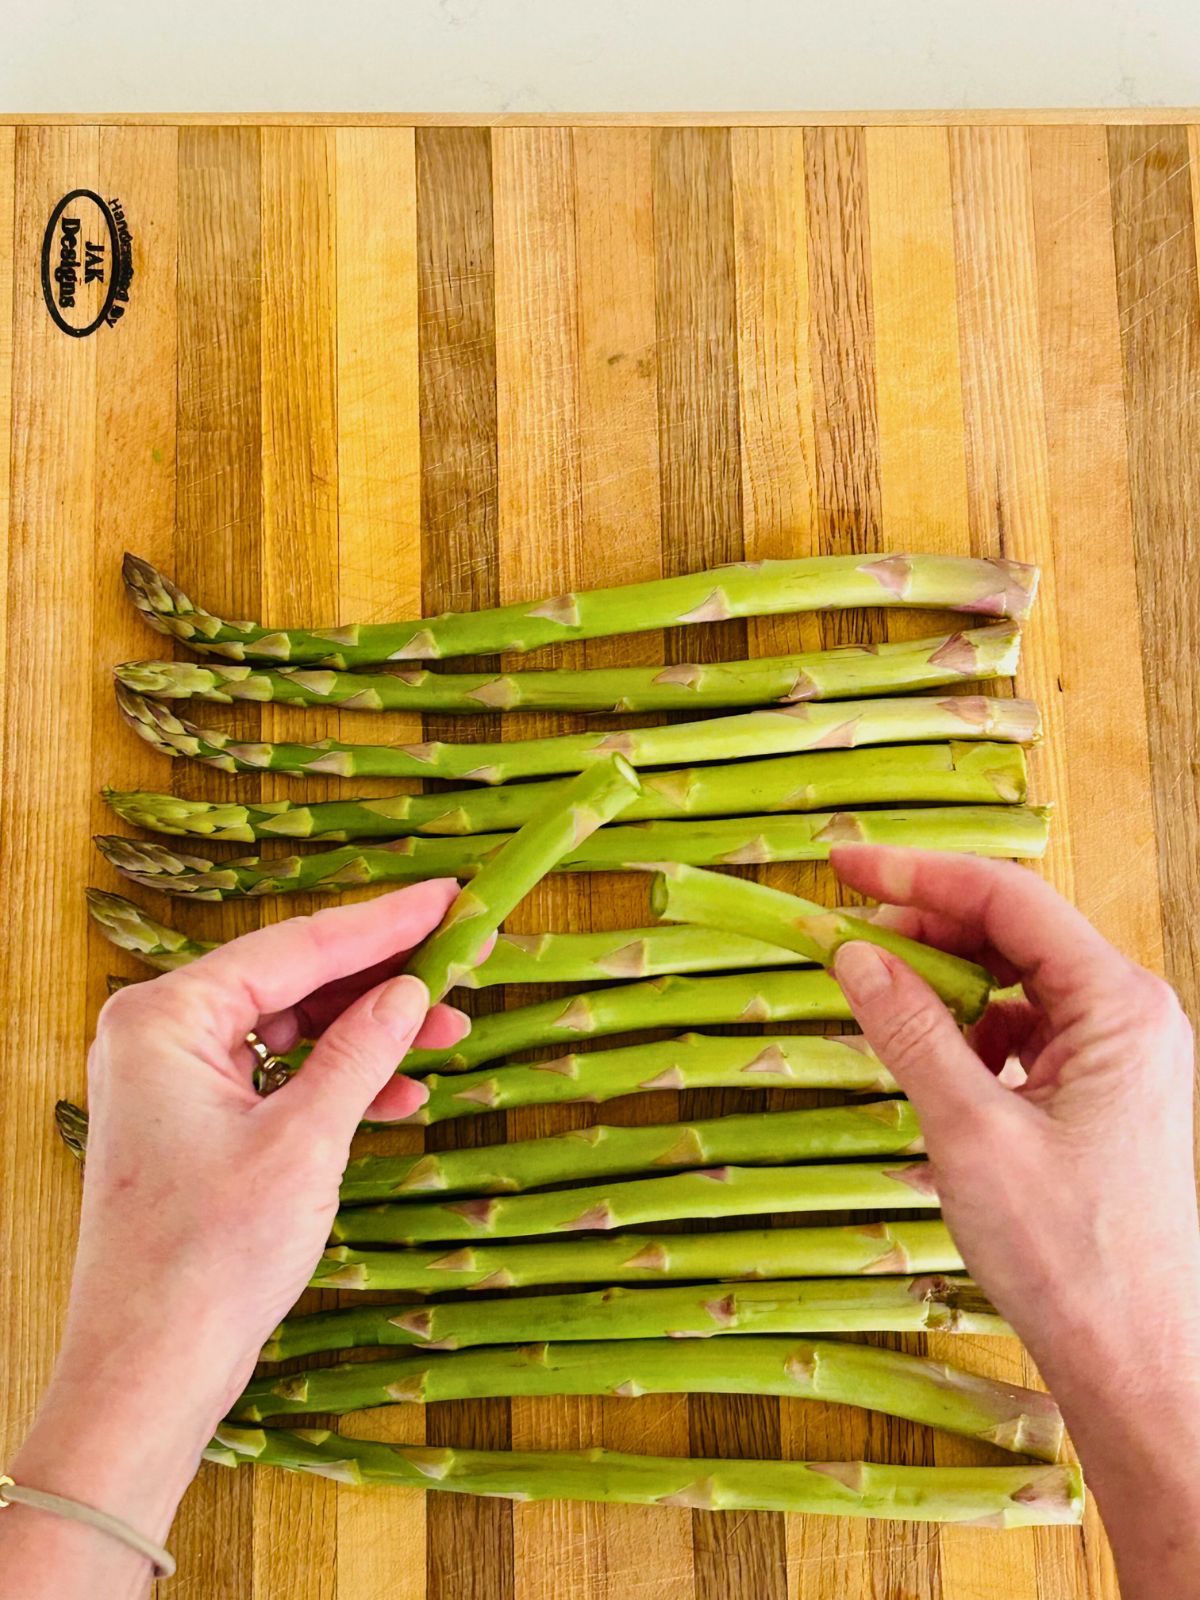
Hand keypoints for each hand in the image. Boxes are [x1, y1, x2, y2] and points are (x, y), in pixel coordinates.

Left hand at [2, 881, 467, 1598]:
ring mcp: (174, 1079)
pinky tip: (402, 1092)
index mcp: (165, 1018)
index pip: (295, 946)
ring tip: (449, 1027)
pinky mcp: (195, 1122)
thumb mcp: (305, 1141)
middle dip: (380, 977)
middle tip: (461, 954)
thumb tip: (410, 990)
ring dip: (368, 1031)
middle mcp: (160, 1034)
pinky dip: (338, 1079)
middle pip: (292, 978)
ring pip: (291, 1026)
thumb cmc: (209, 1257)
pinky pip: (278, 1074)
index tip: (450, 896)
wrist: (150, 1370)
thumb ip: (361, 1051)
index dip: (383, 922)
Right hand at [831, 846, 1199, 1599]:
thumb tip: (853, 956)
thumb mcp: (971, 1132)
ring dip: (942, 978)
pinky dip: (964, 1028)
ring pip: (1014, 978)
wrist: (1136, 1361)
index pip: (1008, 898)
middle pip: (1013, 930)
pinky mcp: (1097, 1092)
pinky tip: (920, 1052)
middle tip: (842, 937)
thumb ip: (911, 1031)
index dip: (918, 873)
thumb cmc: (1069, 1253)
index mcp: (1119, 1005)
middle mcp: (1127, 1014)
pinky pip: (1021, 1029)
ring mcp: (1116, 1054)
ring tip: (872, 994)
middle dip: (925, 924)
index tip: (841, 864)